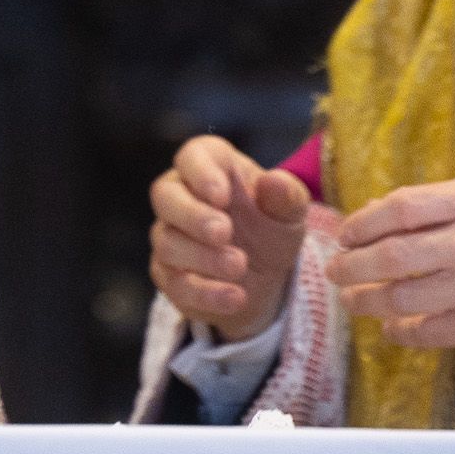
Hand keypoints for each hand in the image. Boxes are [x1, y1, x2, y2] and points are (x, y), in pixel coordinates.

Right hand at [147, 134, 313, 341]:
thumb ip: (286, 197)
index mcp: (211, 167)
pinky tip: (235, 296)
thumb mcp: (289, 214)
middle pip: (165, 195)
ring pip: (168, 241)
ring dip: (204, 257)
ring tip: (239, 266)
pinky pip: (175, 283)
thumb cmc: (272, 227)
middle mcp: (181, 196)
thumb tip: (275, 181)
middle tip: (224, 232)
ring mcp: (170, 235)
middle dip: (192, 215)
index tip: (222, 195)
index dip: (201, 173)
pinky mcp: (168, 274)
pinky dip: (205, 292)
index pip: (192, 157)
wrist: (267, 278)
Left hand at [326, 175, 454, 350]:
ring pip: (404, 299)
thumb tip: (378, 214)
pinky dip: (401, 331)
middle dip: (353, 265)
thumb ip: (438, 203)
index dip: (363, 223)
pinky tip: (391, 325)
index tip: (346, 233)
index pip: (401, 208)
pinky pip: (428, 333)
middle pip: (393, 256)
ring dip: (368, 301)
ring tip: (353, 299)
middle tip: (336, 270)